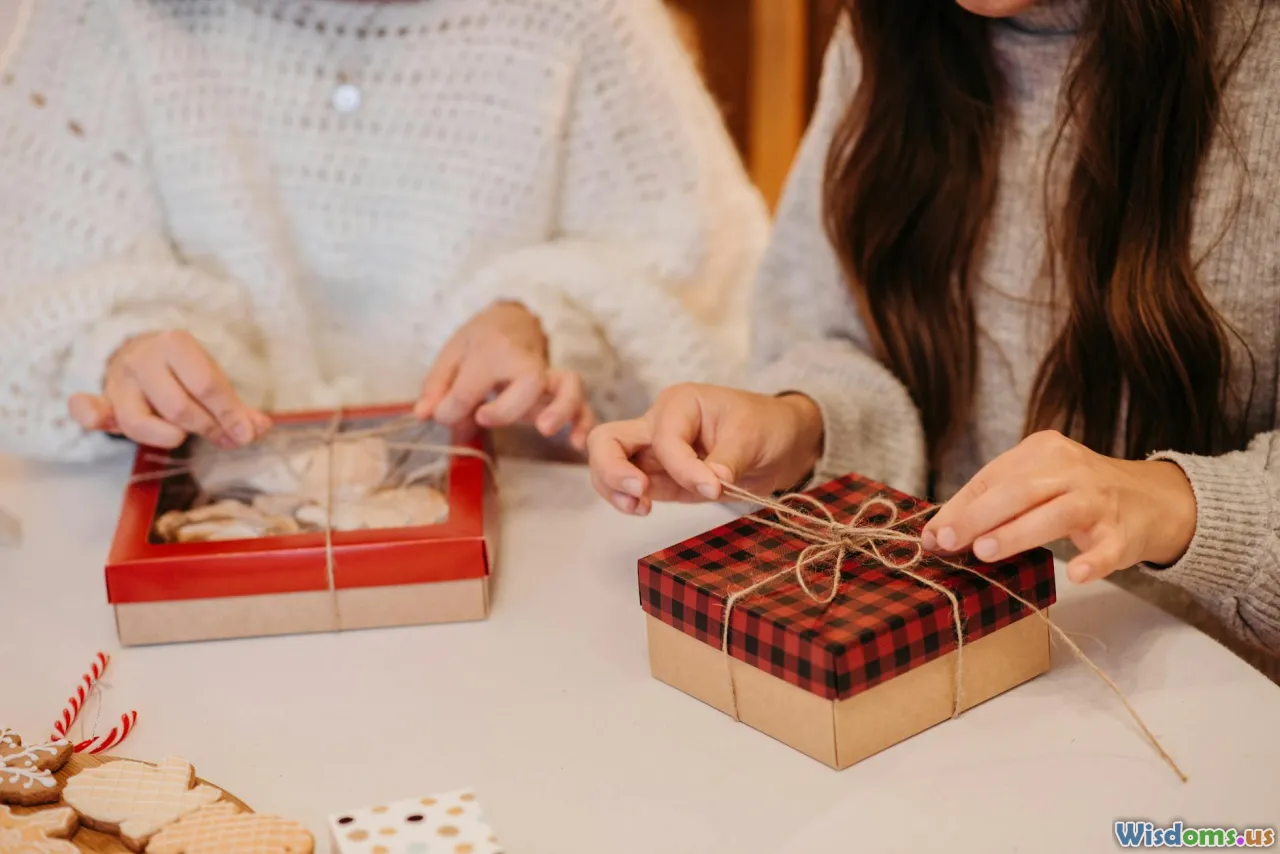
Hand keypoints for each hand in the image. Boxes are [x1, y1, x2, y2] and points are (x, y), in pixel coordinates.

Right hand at [67, 330, 269, 449]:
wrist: (142, 353)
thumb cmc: (184, 371)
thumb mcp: (212, 379)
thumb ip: (236, 407)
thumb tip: (259, 429)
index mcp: (176, 344)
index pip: (207, 385)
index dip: (229, 414)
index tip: (246, 434)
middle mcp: (143, 359)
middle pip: (178, 407)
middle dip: (207, 427)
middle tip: (225, 437)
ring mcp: (119, 381)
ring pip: (140, 422)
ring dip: (169, 436)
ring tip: (186, 434)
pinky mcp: (103, 401)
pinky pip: (91, 410)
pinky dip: (91, 414)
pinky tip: (96, 418)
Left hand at [415, 301, 594, 449]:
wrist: (513, 320)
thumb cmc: (480, 341)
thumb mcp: (451, 355)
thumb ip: (437, 386)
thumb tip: (424, 414)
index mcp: (492, 349)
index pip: (472, 385)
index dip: (452, 407)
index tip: (441, 414)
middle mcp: (526, 361)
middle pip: (529, 381)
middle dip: (507, 407)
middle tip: (483, 417)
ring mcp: (549, 377)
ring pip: (568, 385)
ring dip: (561, 409)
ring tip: (546, 430)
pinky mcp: (562, 391)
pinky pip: (583, 404)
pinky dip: (584, 423)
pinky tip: (577, 444)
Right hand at [586, 383, 824, 514]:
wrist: (781, 444)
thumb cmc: (766, 426)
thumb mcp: (753, 435)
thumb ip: (728, 458)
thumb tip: (710, 483)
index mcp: (680, 403)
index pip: (664, 438)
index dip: (684, 467)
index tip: (714, 488)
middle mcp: (657, 424)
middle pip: (608, 440)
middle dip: (612, 468)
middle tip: (639, 492)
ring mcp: (654, 452)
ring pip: (608, 465)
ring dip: (613, 488)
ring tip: (639, 508)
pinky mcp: (660, 478)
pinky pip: (628, 487)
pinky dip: (625, 499)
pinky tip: (642, 509)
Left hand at [922, 431, 1196, 583]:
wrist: (1151, 499)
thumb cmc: (1073, 492)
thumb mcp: (1034, 483)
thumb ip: (988, 504)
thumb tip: (936, 534)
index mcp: (1043, 451)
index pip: (993, 477)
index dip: (960, 507)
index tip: (933, 535)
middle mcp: (1071, 469)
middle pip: (1020, 491)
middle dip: (979, 516)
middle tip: (949, 542)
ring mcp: (1100, 500)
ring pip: (1057, 514)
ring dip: (1018, 533)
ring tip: (985, 552)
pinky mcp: (1123, 532)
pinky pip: (1107, 548)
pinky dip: (1093, 561)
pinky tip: (1077, 575)